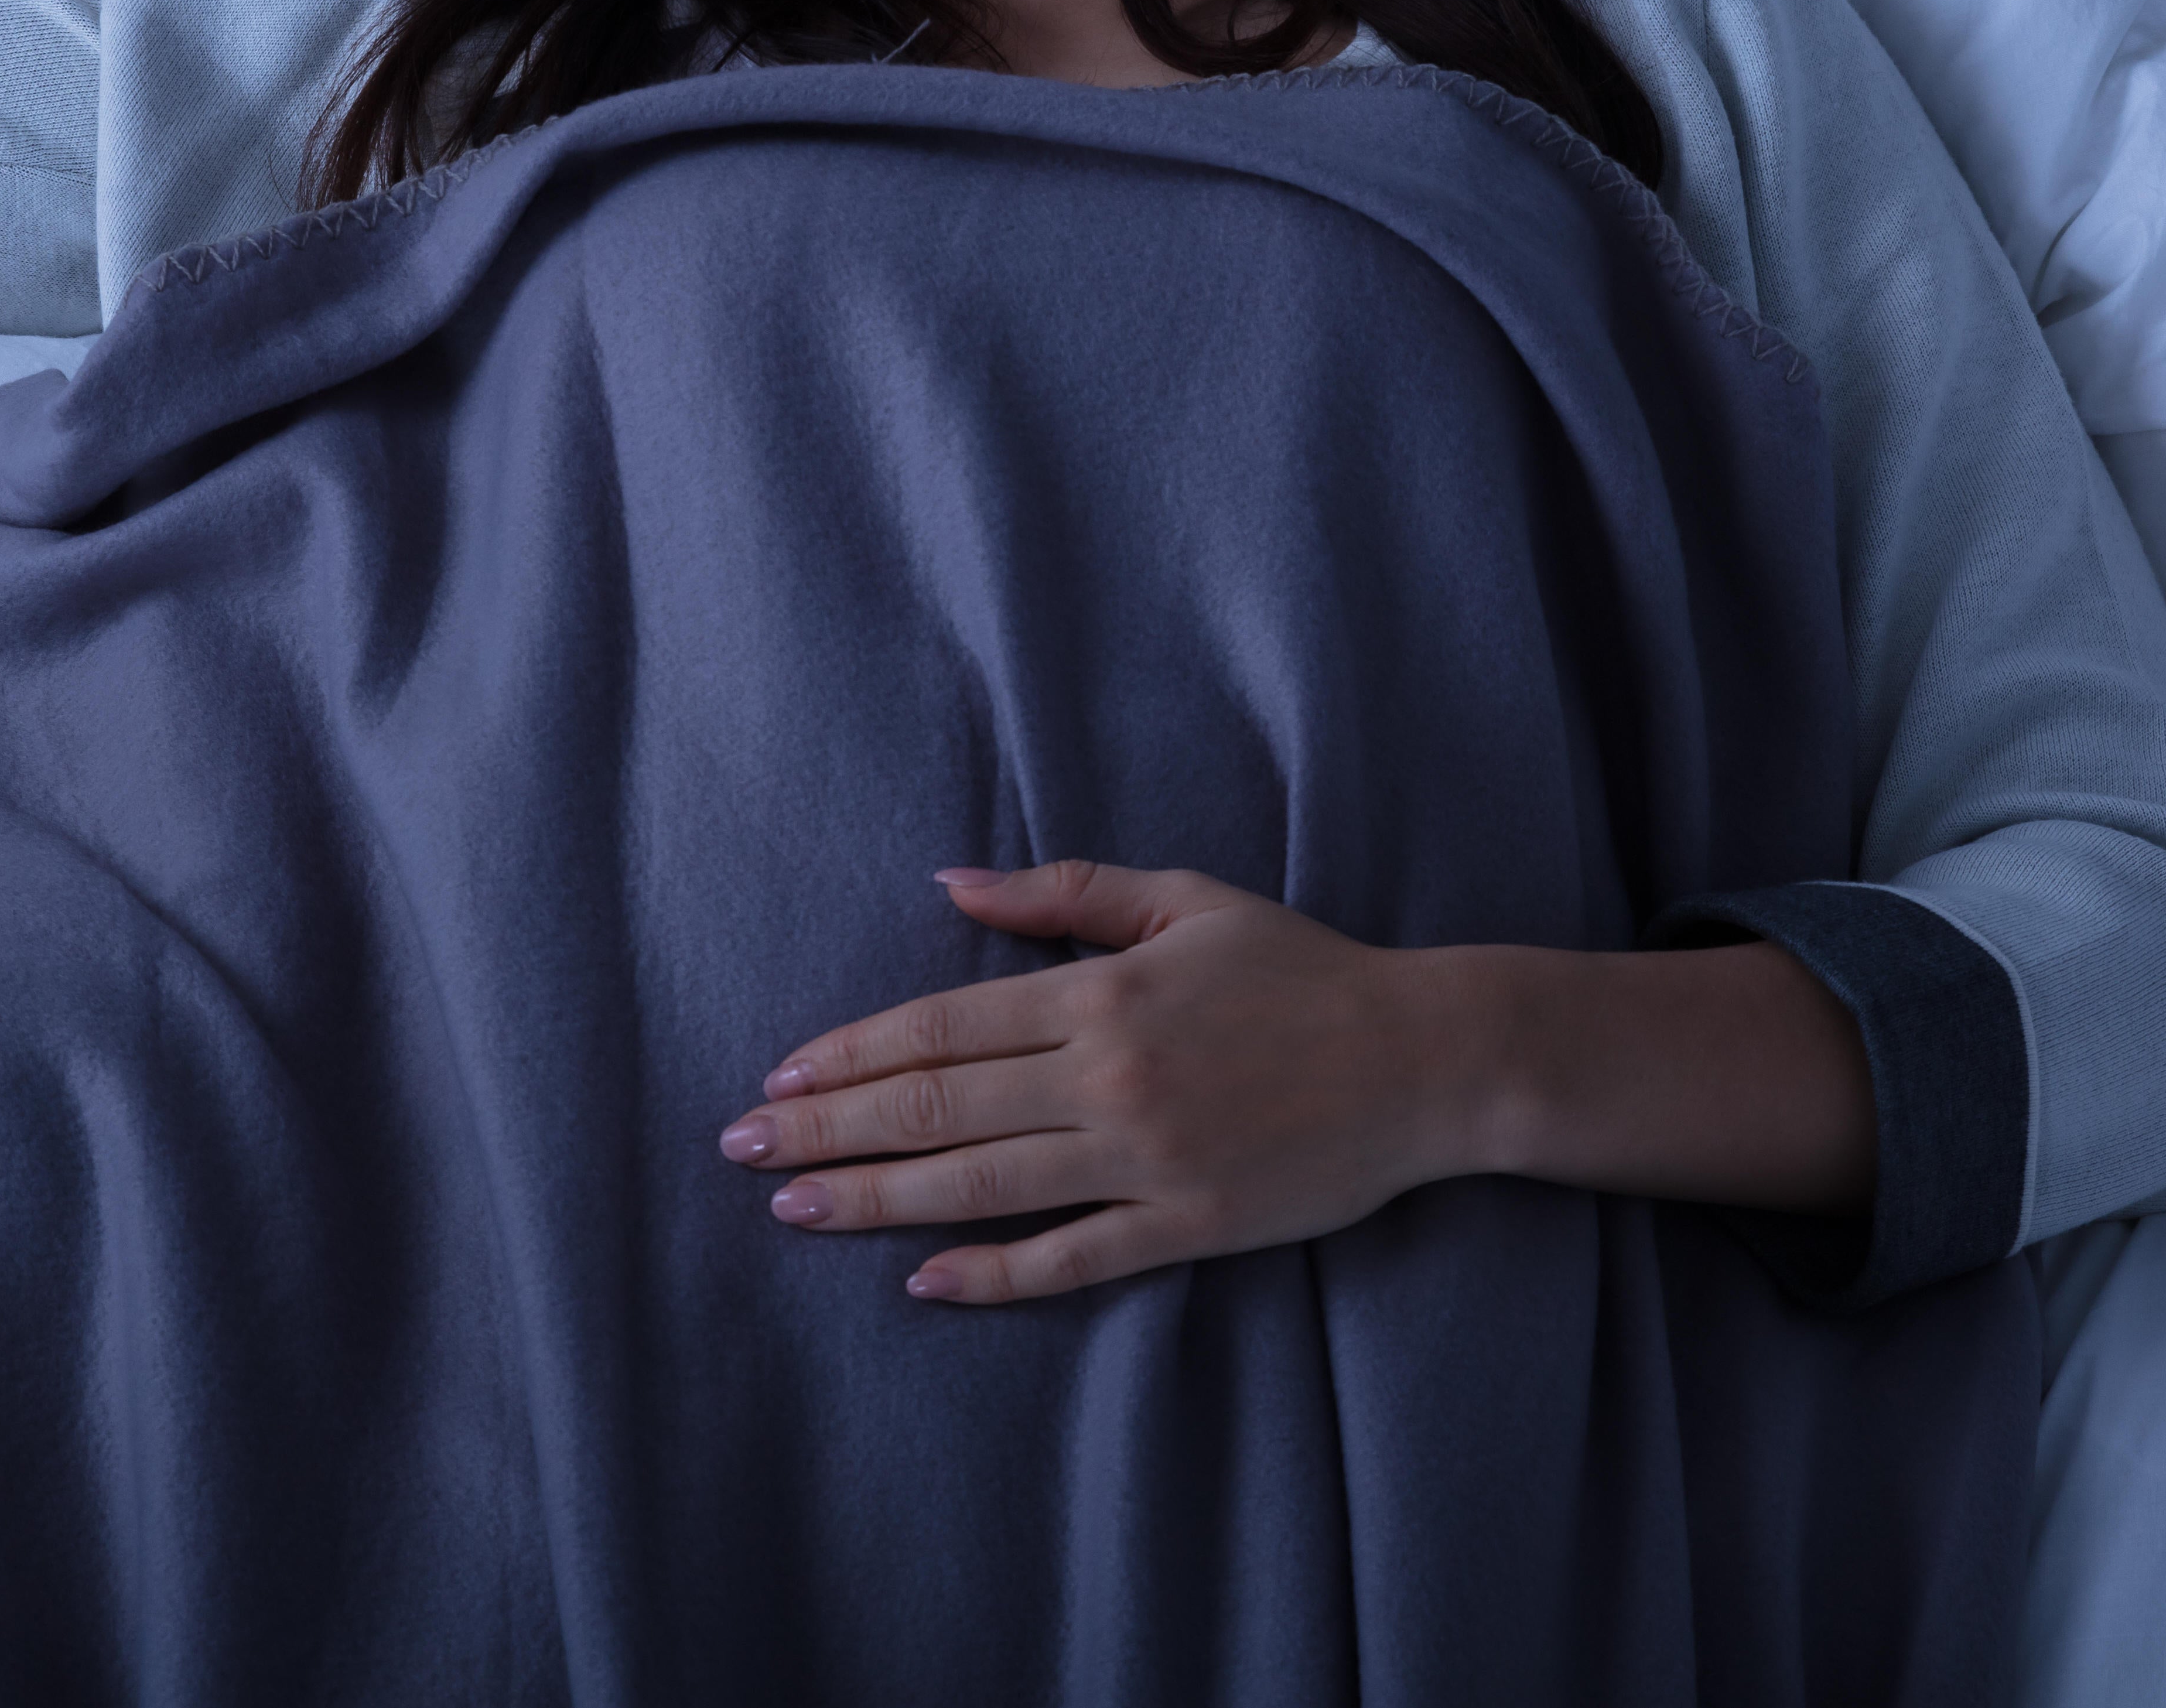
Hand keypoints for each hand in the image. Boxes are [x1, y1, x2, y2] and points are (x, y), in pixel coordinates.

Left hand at [715, 860, 1490, 1306]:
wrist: (1424, 1057)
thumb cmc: (1303, 969)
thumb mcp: (1185, 901)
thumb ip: (1064, 893)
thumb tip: (950, 885)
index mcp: (1100, 995)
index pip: (939, 1027)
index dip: (849, 1053)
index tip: (777, 1075)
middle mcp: (1107, 1078)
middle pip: (936, 1107)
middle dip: (827, 1127)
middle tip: (741, 1148)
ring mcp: (1145, 1157)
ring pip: (979, 1186)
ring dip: (874, 1198)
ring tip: (791, 1210)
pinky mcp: (1187, 1224)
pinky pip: (1069, 1258)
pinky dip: (991, 1273)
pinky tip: (921, 1281)